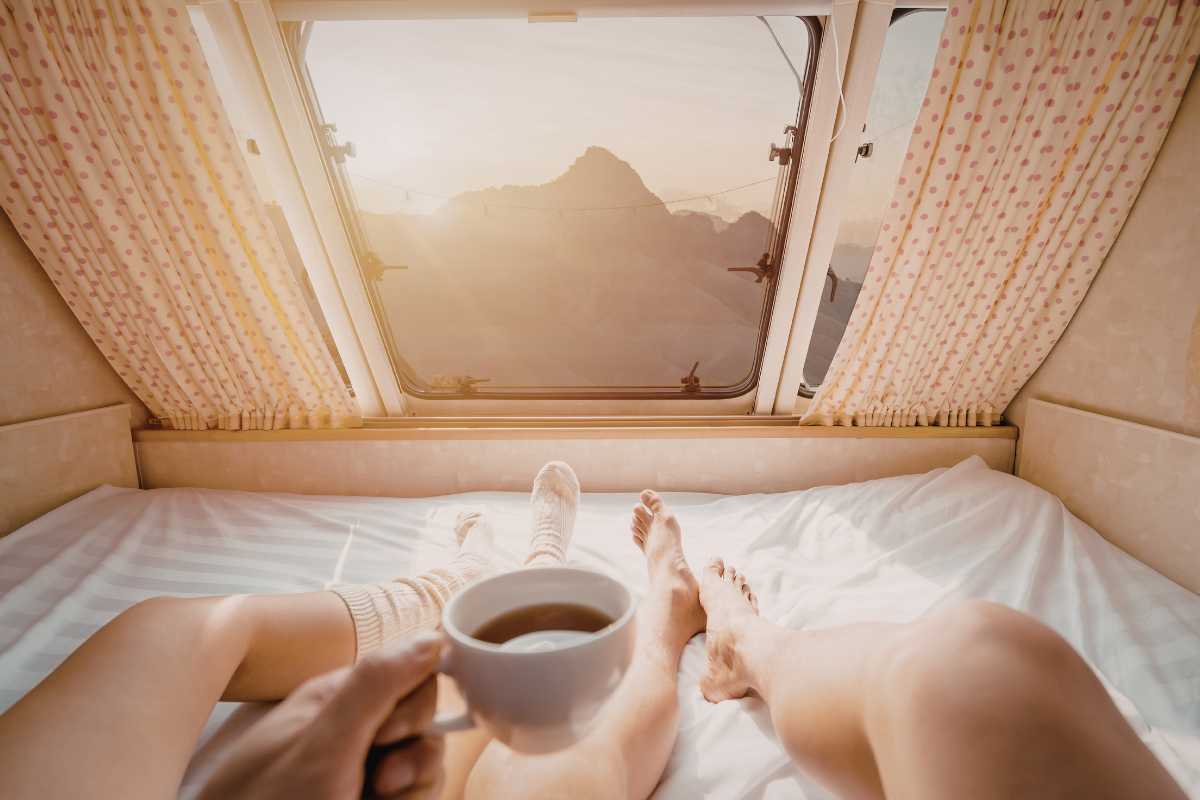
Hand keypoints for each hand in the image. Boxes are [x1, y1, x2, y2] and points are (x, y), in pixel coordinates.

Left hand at [197, 633, 444, 798]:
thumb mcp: (325, 747)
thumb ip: (377, 686)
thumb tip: (431, 636)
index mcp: (336, 698)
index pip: (411, 674)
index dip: (415, 706)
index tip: (389, 737)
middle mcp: (350, 728)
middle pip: (423, 724)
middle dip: (416, 757)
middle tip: (379, 784)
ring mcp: (356, 769)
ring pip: (422, 765)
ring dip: (412, 789)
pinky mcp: (361, 797)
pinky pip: (410, 793)